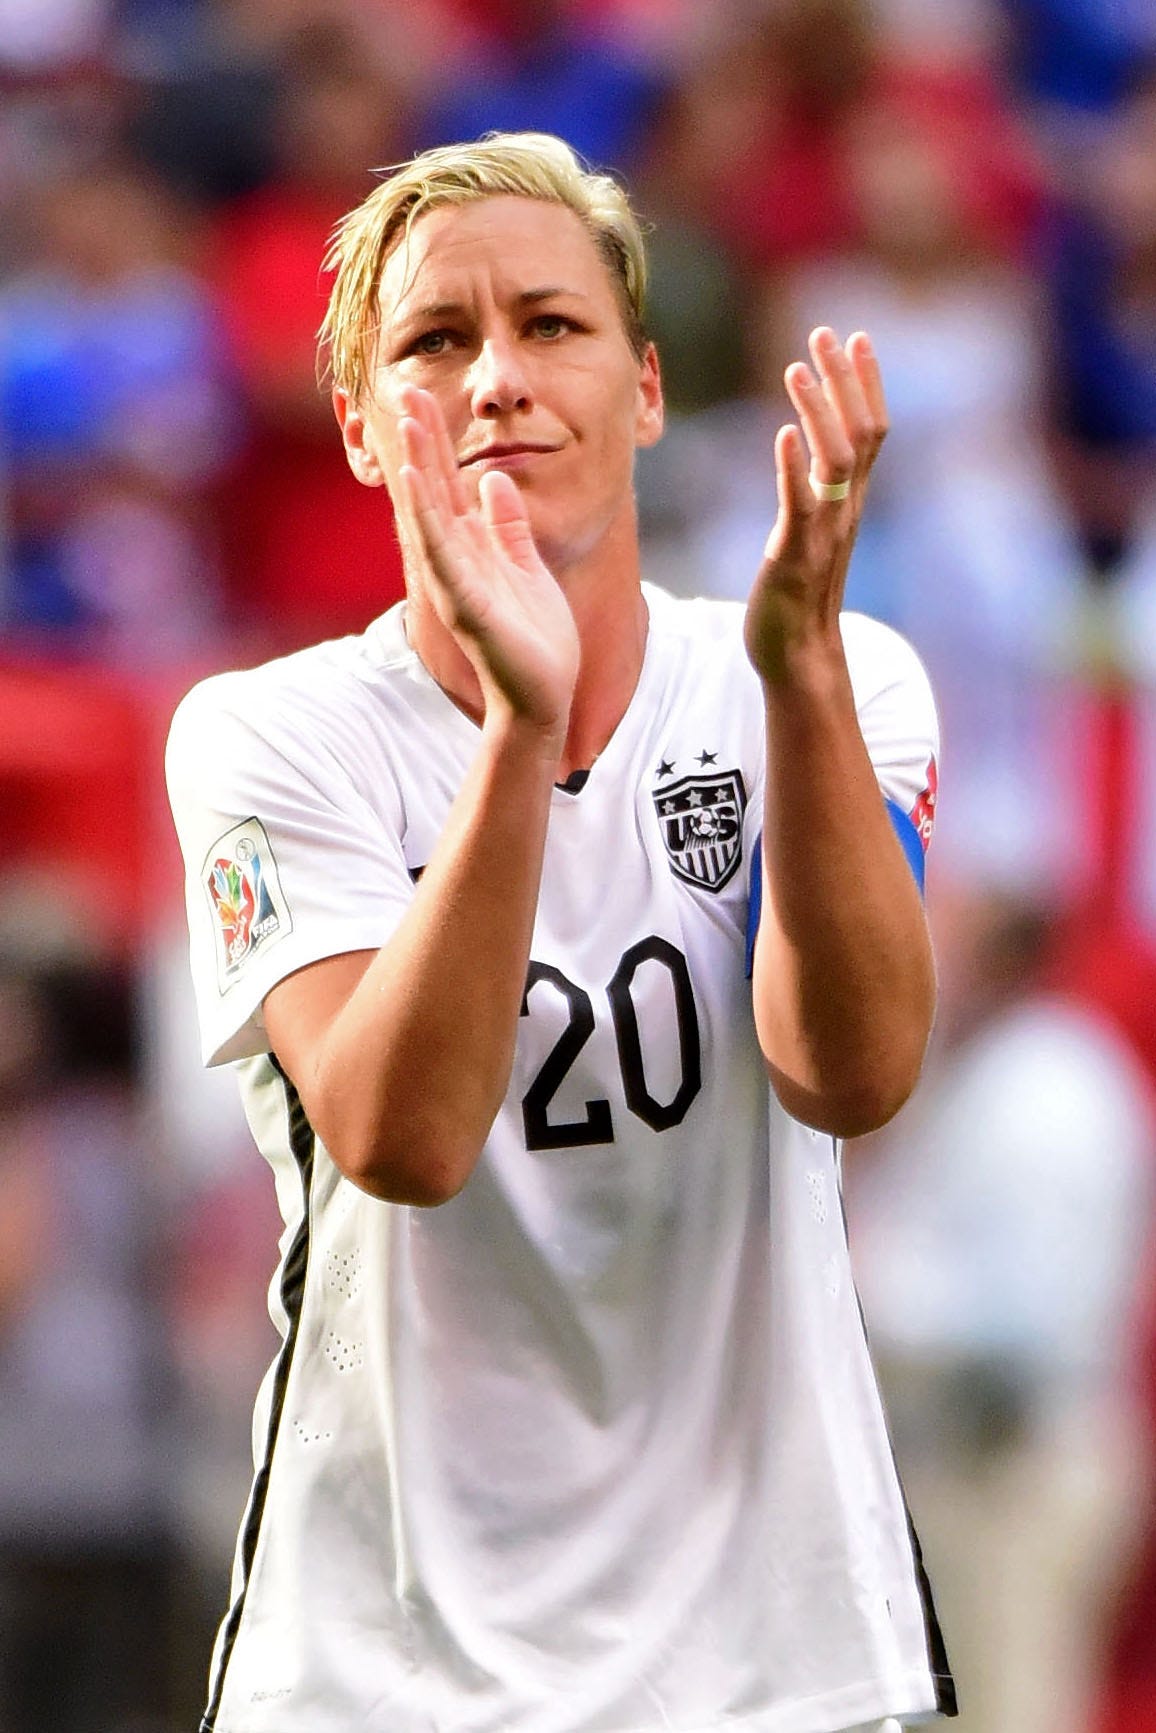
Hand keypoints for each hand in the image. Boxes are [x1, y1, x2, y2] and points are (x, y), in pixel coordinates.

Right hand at [396, 385, 579, 736]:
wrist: (545, 695)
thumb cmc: (535, 638)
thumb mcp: (526, 565)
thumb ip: (508, 525)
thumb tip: (494, 479)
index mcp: (471, 549)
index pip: (447, 485)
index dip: (435, 441)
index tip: (421, 396)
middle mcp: (455, 561)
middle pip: (432, 490)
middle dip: (420, 440)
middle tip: (401, 387)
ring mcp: (457, 582)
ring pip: (430, 516)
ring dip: (417, 468)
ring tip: (409, 423)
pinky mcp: (467, 604)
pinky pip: (443, 554)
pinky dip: (428, 518)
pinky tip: (417, 484)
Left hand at [744, 328, 887, 685]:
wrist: (798, 657)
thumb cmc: (797, 596)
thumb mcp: (810, 532)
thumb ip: (814, 493)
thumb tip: (804, 451)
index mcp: (850, 504)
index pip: (872, 431)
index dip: (867, 384)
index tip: (856, 337)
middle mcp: (845, 512)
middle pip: (861, 433)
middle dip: (845, 380)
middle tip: (826, 333)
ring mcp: (824, 533)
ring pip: (835, 461)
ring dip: (818, 411)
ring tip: (796, 369)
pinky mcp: (795, 557)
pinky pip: (801, 507)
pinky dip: (794, 469)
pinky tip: (782, 435)